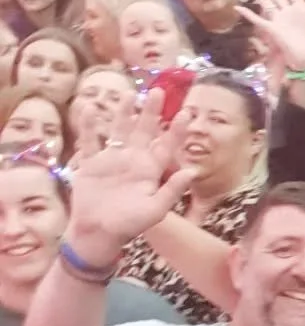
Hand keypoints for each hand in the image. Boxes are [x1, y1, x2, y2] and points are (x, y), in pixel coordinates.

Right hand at [65, 89, 196, 264]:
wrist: (97, 234)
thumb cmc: (129, 225)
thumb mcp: (155, 210)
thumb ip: (172, 190)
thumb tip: (193, 170)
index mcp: (150, 170)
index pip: (167, 146)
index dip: (177, 130)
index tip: (187, 113)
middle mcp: (133, 160)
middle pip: (144, 131)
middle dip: (152, 112)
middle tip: (159, 91)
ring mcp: (112, 159)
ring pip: (119, 130)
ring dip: (124, 113)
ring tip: (129, 94)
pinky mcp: (92, 163)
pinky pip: (90, 140)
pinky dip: (90, 125)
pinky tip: (91, 107)